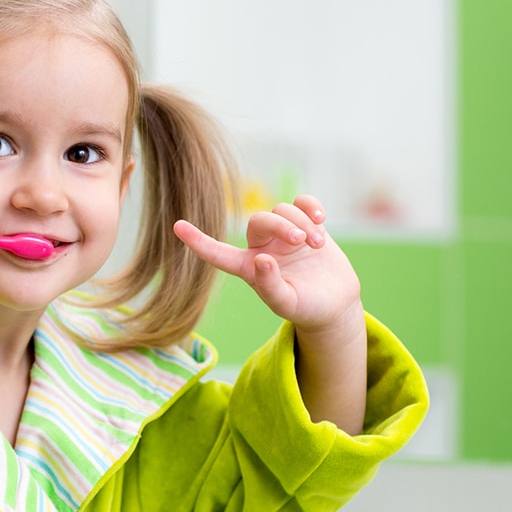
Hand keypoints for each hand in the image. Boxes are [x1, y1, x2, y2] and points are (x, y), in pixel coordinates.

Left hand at [173, 195, 360, 331]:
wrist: (335, 303)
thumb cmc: (305, 308)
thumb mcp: (286, 303)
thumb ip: (270, 286)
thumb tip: (261, 259)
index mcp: (248, 268)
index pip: (218, 253)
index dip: (197, 241)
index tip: (176, 226)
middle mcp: (262, 247)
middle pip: (259, 221)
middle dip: (280, 225)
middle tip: (300, 241)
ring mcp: (284, 234)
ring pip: (282, 210)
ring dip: (301, 222)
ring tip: (317, 243)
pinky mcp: (306, 225)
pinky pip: (301, 203)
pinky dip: (310, 206)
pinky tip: (320, 218)